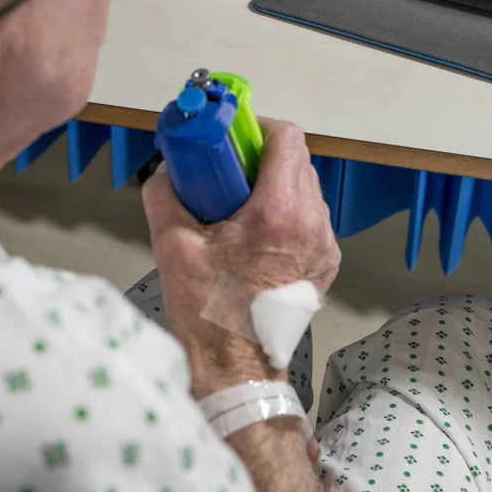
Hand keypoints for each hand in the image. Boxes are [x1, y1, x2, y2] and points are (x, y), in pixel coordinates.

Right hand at [142, 119, 340, 396]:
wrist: (238, 366)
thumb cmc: (208, 310)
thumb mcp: (172, 245)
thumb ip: (164, 194)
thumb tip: (165, 170)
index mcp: (278, 214)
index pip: (286, 139)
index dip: (258, 126)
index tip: (234, 136)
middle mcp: (311, 225)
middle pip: (298, 160)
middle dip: (262, 155)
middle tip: (229, 167)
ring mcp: (324, 245)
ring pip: (307, 188)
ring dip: (276, 183)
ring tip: (240, 202)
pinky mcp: (326, 263)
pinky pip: (311, 217)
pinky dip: (287, 211)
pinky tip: (256, 231)